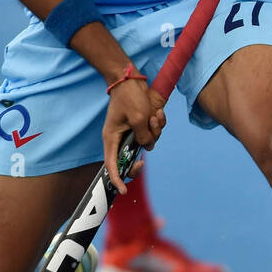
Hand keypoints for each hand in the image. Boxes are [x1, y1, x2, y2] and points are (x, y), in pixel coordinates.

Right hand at [102, 76, 165, 192]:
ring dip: (156, 132)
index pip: (111, 164)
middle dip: (140, 160)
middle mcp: (121, 138)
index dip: (116, 179)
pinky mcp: (143, 125)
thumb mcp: (138, 117)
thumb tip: (148, 146)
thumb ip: (143, 135)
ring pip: (149, 143)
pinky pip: (155, 132)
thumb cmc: (130, 97)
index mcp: (112, 138)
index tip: (123, 192)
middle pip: (131, 159)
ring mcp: (133, 132)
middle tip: (143, 162)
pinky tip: (158, 112)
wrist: (132, 79)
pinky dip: (159, 124)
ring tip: (154, 116)